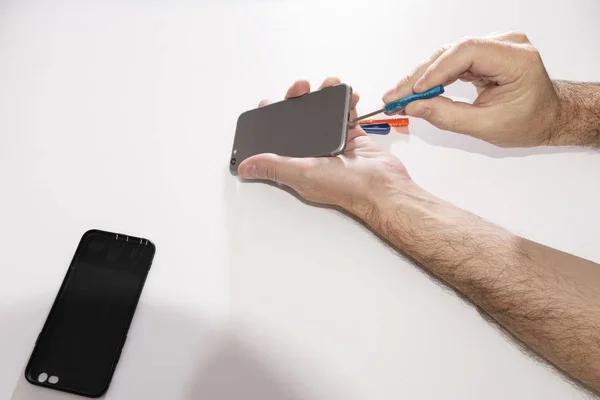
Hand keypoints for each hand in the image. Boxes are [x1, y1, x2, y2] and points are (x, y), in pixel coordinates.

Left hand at [237, 77, 411, 214]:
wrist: (385, 187)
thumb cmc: (348, 187)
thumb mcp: (303, 173)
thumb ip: (274, 166)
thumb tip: (246, 167)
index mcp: (298, 164)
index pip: (278, 138)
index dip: (272, 119)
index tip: (272, 102)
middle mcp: (314, 155)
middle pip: (300, 121)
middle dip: (300, 99)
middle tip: (303, 87)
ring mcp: (335, 145)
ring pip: (324, 115)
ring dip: (326, 96)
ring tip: (330, 84)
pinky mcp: (353, 139)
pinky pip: (347, 116)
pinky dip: (348, 103)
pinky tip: (349, 96)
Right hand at [383, 32, 559, 147]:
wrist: (547, 116)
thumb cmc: (529, 121)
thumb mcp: (487, 126)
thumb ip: (448, 116)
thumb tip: (414, 107)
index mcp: (517, 59)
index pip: (467, 52)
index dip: (436, 71)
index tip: (414, 92)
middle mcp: (506, 44)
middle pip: (452, 52)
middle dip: (419, 77)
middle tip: (394, 97)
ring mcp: (494, 45)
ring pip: (446, 56)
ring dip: (420, 77)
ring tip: (398, 96)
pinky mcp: (483, 53)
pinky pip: (450, 61)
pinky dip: (431, 77)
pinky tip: (414, 90)